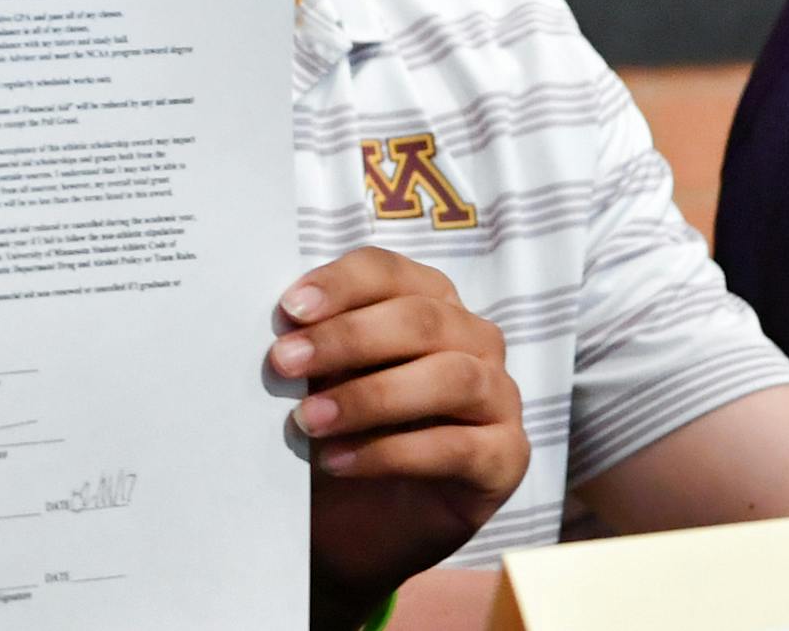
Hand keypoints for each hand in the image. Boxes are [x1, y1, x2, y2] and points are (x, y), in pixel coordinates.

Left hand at [269, 246, 528, 627]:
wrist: (364, 517)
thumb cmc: (343, 425)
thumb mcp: (320, 378)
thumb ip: (312, 345)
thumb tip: (282, 326)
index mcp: (427, 300)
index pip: (387, 272)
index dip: (339, 285)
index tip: (288, 309)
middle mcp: (473, 339)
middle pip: (420, 319)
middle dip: (346, 339)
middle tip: (284, 363)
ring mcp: (498, 396)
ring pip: (449, 377)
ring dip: (369, 397)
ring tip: (307, 420)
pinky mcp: (506, 456)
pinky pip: (456, 447)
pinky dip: (389, 453)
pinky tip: (338, 461)